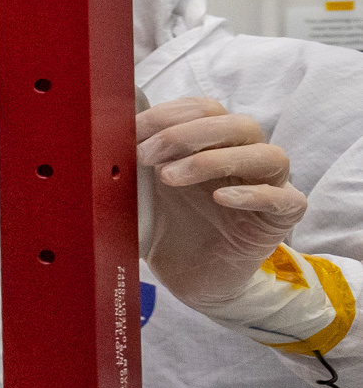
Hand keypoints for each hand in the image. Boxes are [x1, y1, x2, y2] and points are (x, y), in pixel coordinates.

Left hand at [137, 96, 307, 309]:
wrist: (187, 278)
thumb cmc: (167, 228)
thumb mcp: (142, 190)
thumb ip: (132, 161)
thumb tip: (103, 131)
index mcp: (214, 144)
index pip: (206, 109)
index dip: (170, 114)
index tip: (133, 131)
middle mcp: (246, 158)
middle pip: (238, 125)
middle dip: (186, 134)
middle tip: (145, 155)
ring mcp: (269, 186)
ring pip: (267, 155)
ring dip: (214, 160)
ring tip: (169, 177)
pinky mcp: (281, 219)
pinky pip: (285, 198)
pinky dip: (254, 195)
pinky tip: (220, 199)